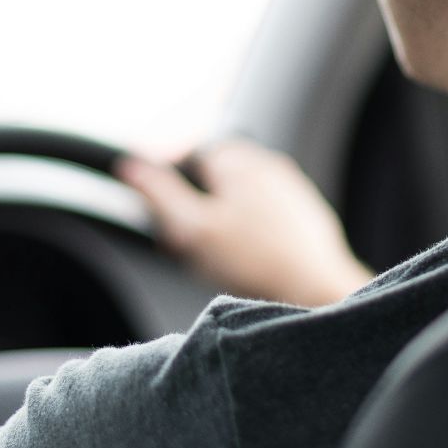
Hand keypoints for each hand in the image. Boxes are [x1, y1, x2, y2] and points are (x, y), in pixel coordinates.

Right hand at [117, 139, 369, 306]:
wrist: (316, 290)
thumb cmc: (257, 262)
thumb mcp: (192, 229)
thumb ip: (159, 194)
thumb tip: (131, 167)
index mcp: (237, 159)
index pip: (187, 157)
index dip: (170, 189)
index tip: (169, 221)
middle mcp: (267, 164)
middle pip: (214, 179)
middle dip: (198, 208)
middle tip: (193, 244)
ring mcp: (289, 187)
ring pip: (239, 198)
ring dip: (223, 222)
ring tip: (222, 258)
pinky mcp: (304, 213)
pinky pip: (265, 217)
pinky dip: (251, 233)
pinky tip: (249, 261)